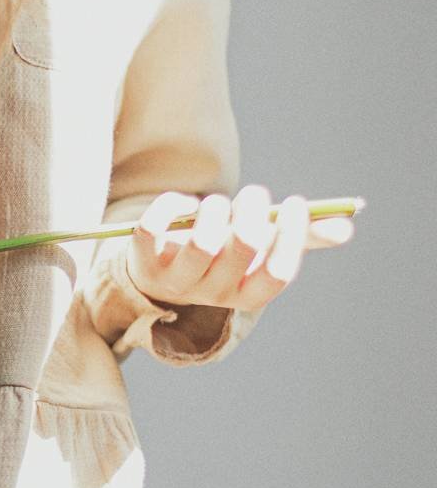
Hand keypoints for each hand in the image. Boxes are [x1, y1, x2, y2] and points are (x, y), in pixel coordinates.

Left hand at [125, 184, 355, 311]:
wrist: (158, 271)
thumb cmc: (219, 255)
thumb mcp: (256, 251)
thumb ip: (297, 239)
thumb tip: (345, 226)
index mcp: (244, 293)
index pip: (277, 274)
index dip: (291, 236)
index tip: (295, 203)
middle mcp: (210, 293)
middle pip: (242, 248)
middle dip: (253, 210)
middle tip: (255, 193)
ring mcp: (174, 279)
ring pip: (201, 242)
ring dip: (215, 209)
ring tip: (217, 203)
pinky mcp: (141, 261)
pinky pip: (153, 228)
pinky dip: (171, 205)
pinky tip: (183, 203)